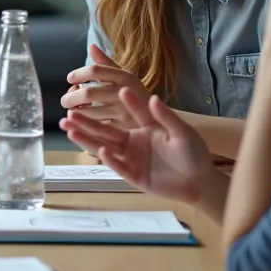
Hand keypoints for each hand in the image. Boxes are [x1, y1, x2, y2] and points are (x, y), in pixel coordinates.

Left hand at [60, 44, 149, 129]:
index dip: (79, 73)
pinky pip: (95, 128)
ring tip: (71, 112)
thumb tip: (91, 45)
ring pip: (89, 113)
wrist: (158, 120)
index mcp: (125, 77)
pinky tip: (80, 124)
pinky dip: (84, 126)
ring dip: (75, 113)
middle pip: (88, 93)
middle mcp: (124, 93)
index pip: (95, 70)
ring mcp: (124, 113)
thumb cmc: (135, 95)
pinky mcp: (121, 130)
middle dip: (71, 97)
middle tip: (64, 101)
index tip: (70, 78)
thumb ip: (106, 63)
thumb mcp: (125, 77)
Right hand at [60, 87, 212, 204]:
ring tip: (69, 129)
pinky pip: (119, 166)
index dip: (123, 103)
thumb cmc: (194, 154)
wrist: (200, 181)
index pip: (129, 113)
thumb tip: (152, 96)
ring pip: (105, 147)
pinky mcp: (134, 176)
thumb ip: (166, 116)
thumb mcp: (182, 132)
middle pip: (106, 131)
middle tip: (69, 113)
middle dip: (87, 123)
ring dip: (87, 139)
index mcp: (144, 129)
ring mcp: (132, 159)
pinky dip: (110, 159)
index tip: (116, 89)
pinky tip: (101, 150)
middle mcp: (133, 142)